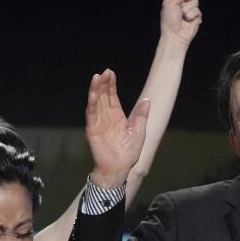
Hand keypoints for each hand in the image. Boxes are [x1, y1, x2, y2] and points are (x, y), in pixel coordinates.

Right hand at [85, 70, 149, 188]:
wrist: (120, 168)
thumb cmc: (129, 153)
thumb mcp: (139, 131)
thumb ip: (142, 116)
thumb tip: (147, 99)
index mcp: (117, 116)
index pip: (112, 97)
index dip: (111, 85)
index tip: (111, 72)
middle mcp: (106, 117)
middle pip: (103, 96)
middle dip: (103, 84)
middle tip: (104, 72)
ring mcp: (98, 122)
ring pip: (95, 103)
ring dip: (95, 90)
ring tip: (96, 77)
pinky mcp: (93, 130)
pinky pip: (91, 114)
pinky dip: (92, 104)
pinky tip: (93, 94)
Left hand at [160, 0, 201, 48]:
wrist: (175, 35)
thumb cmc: (170, 21)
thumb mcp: (170, 3)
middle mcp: (181, 3)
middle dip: (184, 1)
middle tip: (179, 10)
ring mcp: (189, 9)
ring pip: (195, 1)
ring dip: (188, 10)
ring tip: (183, 17)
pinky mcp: (196, 17)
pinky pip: (198, 11)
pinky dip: (192, 17)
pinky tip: (188, 22)